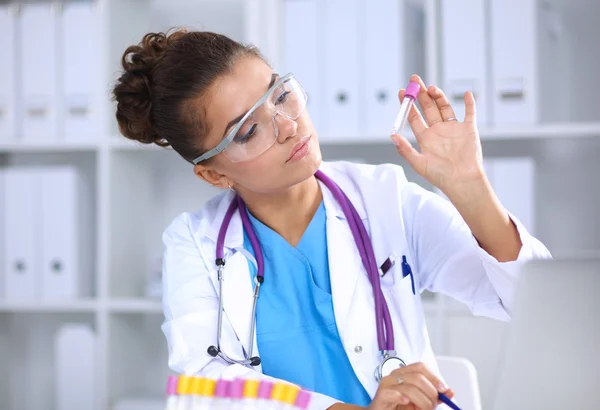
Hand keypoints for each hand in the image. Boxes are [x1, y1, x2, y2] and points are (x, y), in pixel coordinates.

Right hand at [368, 362, 454, 409]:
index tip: (443, 389)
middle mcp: (395, 375)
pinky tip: (407, 403)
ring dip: (421, 401)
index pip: (420, 367)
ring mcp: (386, 384)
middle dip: (430, 393)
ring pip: (409, 387)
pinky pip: (394, 393)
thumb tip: (450, 392)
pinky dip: (402, 398)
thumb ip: (434, 397)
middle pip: (417, 377)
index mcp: (404, 373)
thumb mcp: (420, 401)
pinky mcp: (381, 395)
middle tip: (433, 405)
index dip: (434, 377)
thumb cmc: (399, 407)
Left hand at [391, 74, 486, 201]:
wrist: (462, 181)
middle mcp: (438, 131)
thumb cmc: (440, 175)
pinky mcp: (468, 129)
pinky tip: (466, 93)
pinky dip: (469, 103)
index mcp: (425, 138)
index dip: (408, 105)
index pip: (414, 117)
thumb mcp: (419, 163)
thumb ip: (405, 149)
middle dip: (421, 94)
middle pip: (428, 108)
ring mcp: (453, 129)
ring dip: (438, 96)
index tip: (401, 92)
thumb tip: (392, 136)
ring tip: (431, 88)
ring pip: (445, 107)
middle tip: (415, 80)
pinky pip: (469, 112)